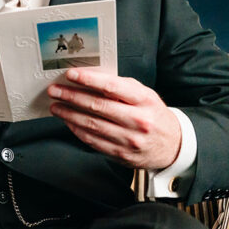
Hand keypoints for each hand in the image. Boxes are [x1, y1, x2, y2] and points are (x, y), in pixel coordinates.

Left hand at [47, 69, 180, 169]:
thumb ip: (121, 87)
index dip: (88, 80)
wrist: (173, 145)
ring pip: (91, 124)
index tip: (70, 75)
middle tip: (55, 91)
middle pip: (97, 106)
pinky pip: (93, 141)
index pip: (111, 87)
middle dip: (71, 96)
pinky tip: (68, 122)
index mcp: (144, 100)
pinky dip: (77, 130)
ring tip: (56, 106)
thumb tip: (90, 78)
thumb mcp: (145, 95)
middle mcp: (138, 120)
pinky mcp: (120, 153)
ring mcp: (129, 139)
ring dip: (69, 114)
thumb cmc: (154, 115)